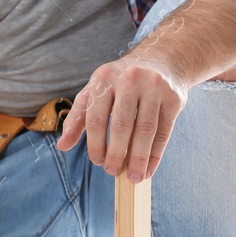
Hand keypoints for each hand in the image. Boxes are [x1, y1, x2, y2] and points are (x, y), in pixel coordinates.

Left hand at [56, 52, 186, 182]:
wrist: (160, 59)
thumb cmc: (120, 81)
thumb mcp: (96, 91)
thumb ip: (78, 118)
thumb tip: (62, 146)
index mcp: (104, 78)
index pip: (96, 117)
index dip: (95, 143)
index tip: (97, 162)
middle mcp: (129, 80)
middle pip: (121, 125)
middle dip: (116, 153)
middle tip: (112, 171)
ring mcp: (154, 87)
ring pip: (145, 130)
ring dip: (138, 158)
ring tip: (133, 177)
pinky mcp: (173, 98)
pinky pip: (164, 131)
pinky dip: (156, 154)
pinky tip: (149, 169)